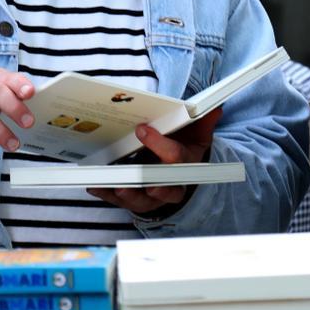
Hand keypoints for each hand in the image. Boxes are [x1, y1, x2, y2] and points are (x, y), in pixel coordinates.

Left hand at [87, 106, 222, 213]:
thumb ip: (203, 122)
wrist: (181, 175)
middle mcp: (171, 185)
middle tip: (132, 178)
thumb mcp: (198, 136)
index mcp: (186, 166)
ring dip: (126, 193)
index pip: (176, 158)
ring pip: (141, 200)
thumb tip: (215, 108)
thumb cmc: (186, 151)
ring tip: (113, 185)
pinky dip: (106, 194)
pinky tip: (94, 186)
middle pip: (163, 189)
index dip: (161, 145)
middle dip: (148, 183)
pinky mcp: (136, 200)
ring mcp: (153, 196)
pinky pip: (120, 201)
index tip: (142, 130)